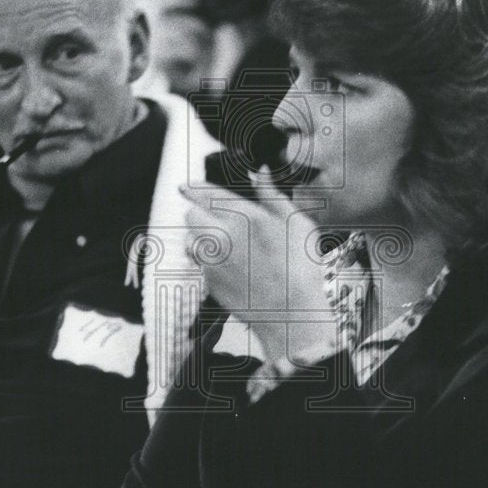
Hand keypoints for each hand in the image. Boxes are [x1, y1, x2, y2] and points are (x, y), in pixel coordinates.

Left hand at [180, 168, 335, 361]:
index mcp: (244, 217)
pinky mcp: (210, 283)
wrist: (292, 313)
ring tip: (217, 243)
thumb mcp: (297, 223)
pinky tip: (227, 266)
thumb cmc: (301, 268)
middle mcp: (222, 237)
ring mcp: (213, 262)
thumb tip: (260, 173)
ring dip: (198, 238)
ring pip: (189, 240)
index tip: (185, 186)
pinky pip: (198, 265)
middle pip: (191, 215)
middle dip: (197, 213)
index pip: (207, 195)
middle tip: (211, 219)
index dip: (193, 188)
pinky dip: (206, 262)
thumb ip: (272, 195)